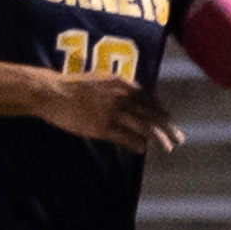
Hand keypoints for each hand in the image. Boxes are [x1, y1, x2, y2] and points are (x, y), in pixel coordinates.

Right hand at [38, 74, 181, 153]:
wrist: (52, 92)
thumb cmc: (73, 86)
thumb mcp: (100, 80)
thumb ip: (118, 89)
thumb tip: (131, 99)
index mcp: (122, 83)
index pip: (149, 98)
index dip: (161, 112)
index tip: (170, 121)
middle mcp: (122, 96)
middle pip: (151, 114)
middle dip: (166, 128)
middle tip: (178, 138)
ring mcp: (113, 112)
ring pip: (143, 126)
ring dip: (156, 138)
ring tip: (165, 147)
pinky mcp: (102, 126)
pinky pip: (126, 137)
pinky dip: (137, 143)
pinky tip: (141, 148)